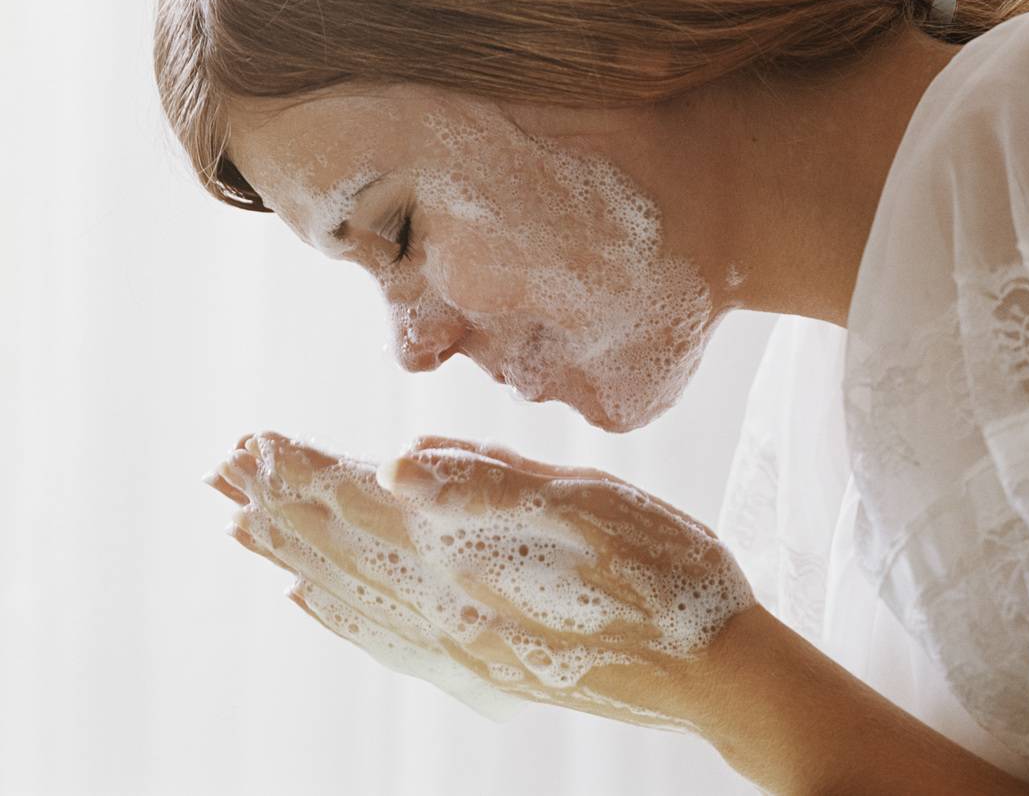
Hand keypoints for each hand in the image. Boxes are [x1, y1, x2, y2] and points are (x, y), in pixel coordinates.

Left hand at [206, 431, 756, 731]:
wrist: (718, 672)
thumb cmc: (670, 569)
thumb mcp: (594, 504)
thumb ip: (493, 481)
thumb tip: (396, 461)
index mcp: (476, 555)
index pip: (364, 503)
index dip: (304, 471)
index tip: (250, 443)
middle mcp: (455, 607)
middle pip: (346, 550)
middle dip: (282, 507)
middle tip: (222, 476)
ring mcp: (467, 646)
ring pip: (355, 597)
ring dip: (298, 557)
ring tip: (248, 529)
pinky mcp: (487, 668)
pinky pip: (390, 643)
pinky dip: (343, 621)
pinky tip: (315, 604)